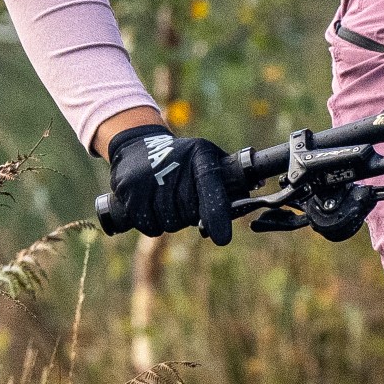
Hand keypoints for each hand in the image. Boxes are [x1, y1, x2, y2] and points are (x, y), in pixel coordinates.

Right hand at [105, 125, 232, 241]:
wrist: (136, 145)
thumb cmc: (181, 158)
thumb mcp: (206, 156)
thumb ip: (227, 177)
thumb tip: (254, 189)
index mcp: (200, 157)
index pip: (210, 189)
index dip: (216, 214)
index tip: (221, 238)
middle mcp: (173, 165)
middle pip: (189, 215)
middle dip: (189, 215)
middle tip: (181, 198)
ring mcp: (148, 178)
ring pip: (168, 223)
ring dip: (170, 220)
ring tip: (165, 199)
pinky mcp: (128, 190)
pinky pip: (148, 225)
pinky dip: (152, 223)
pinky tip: (150, 206)